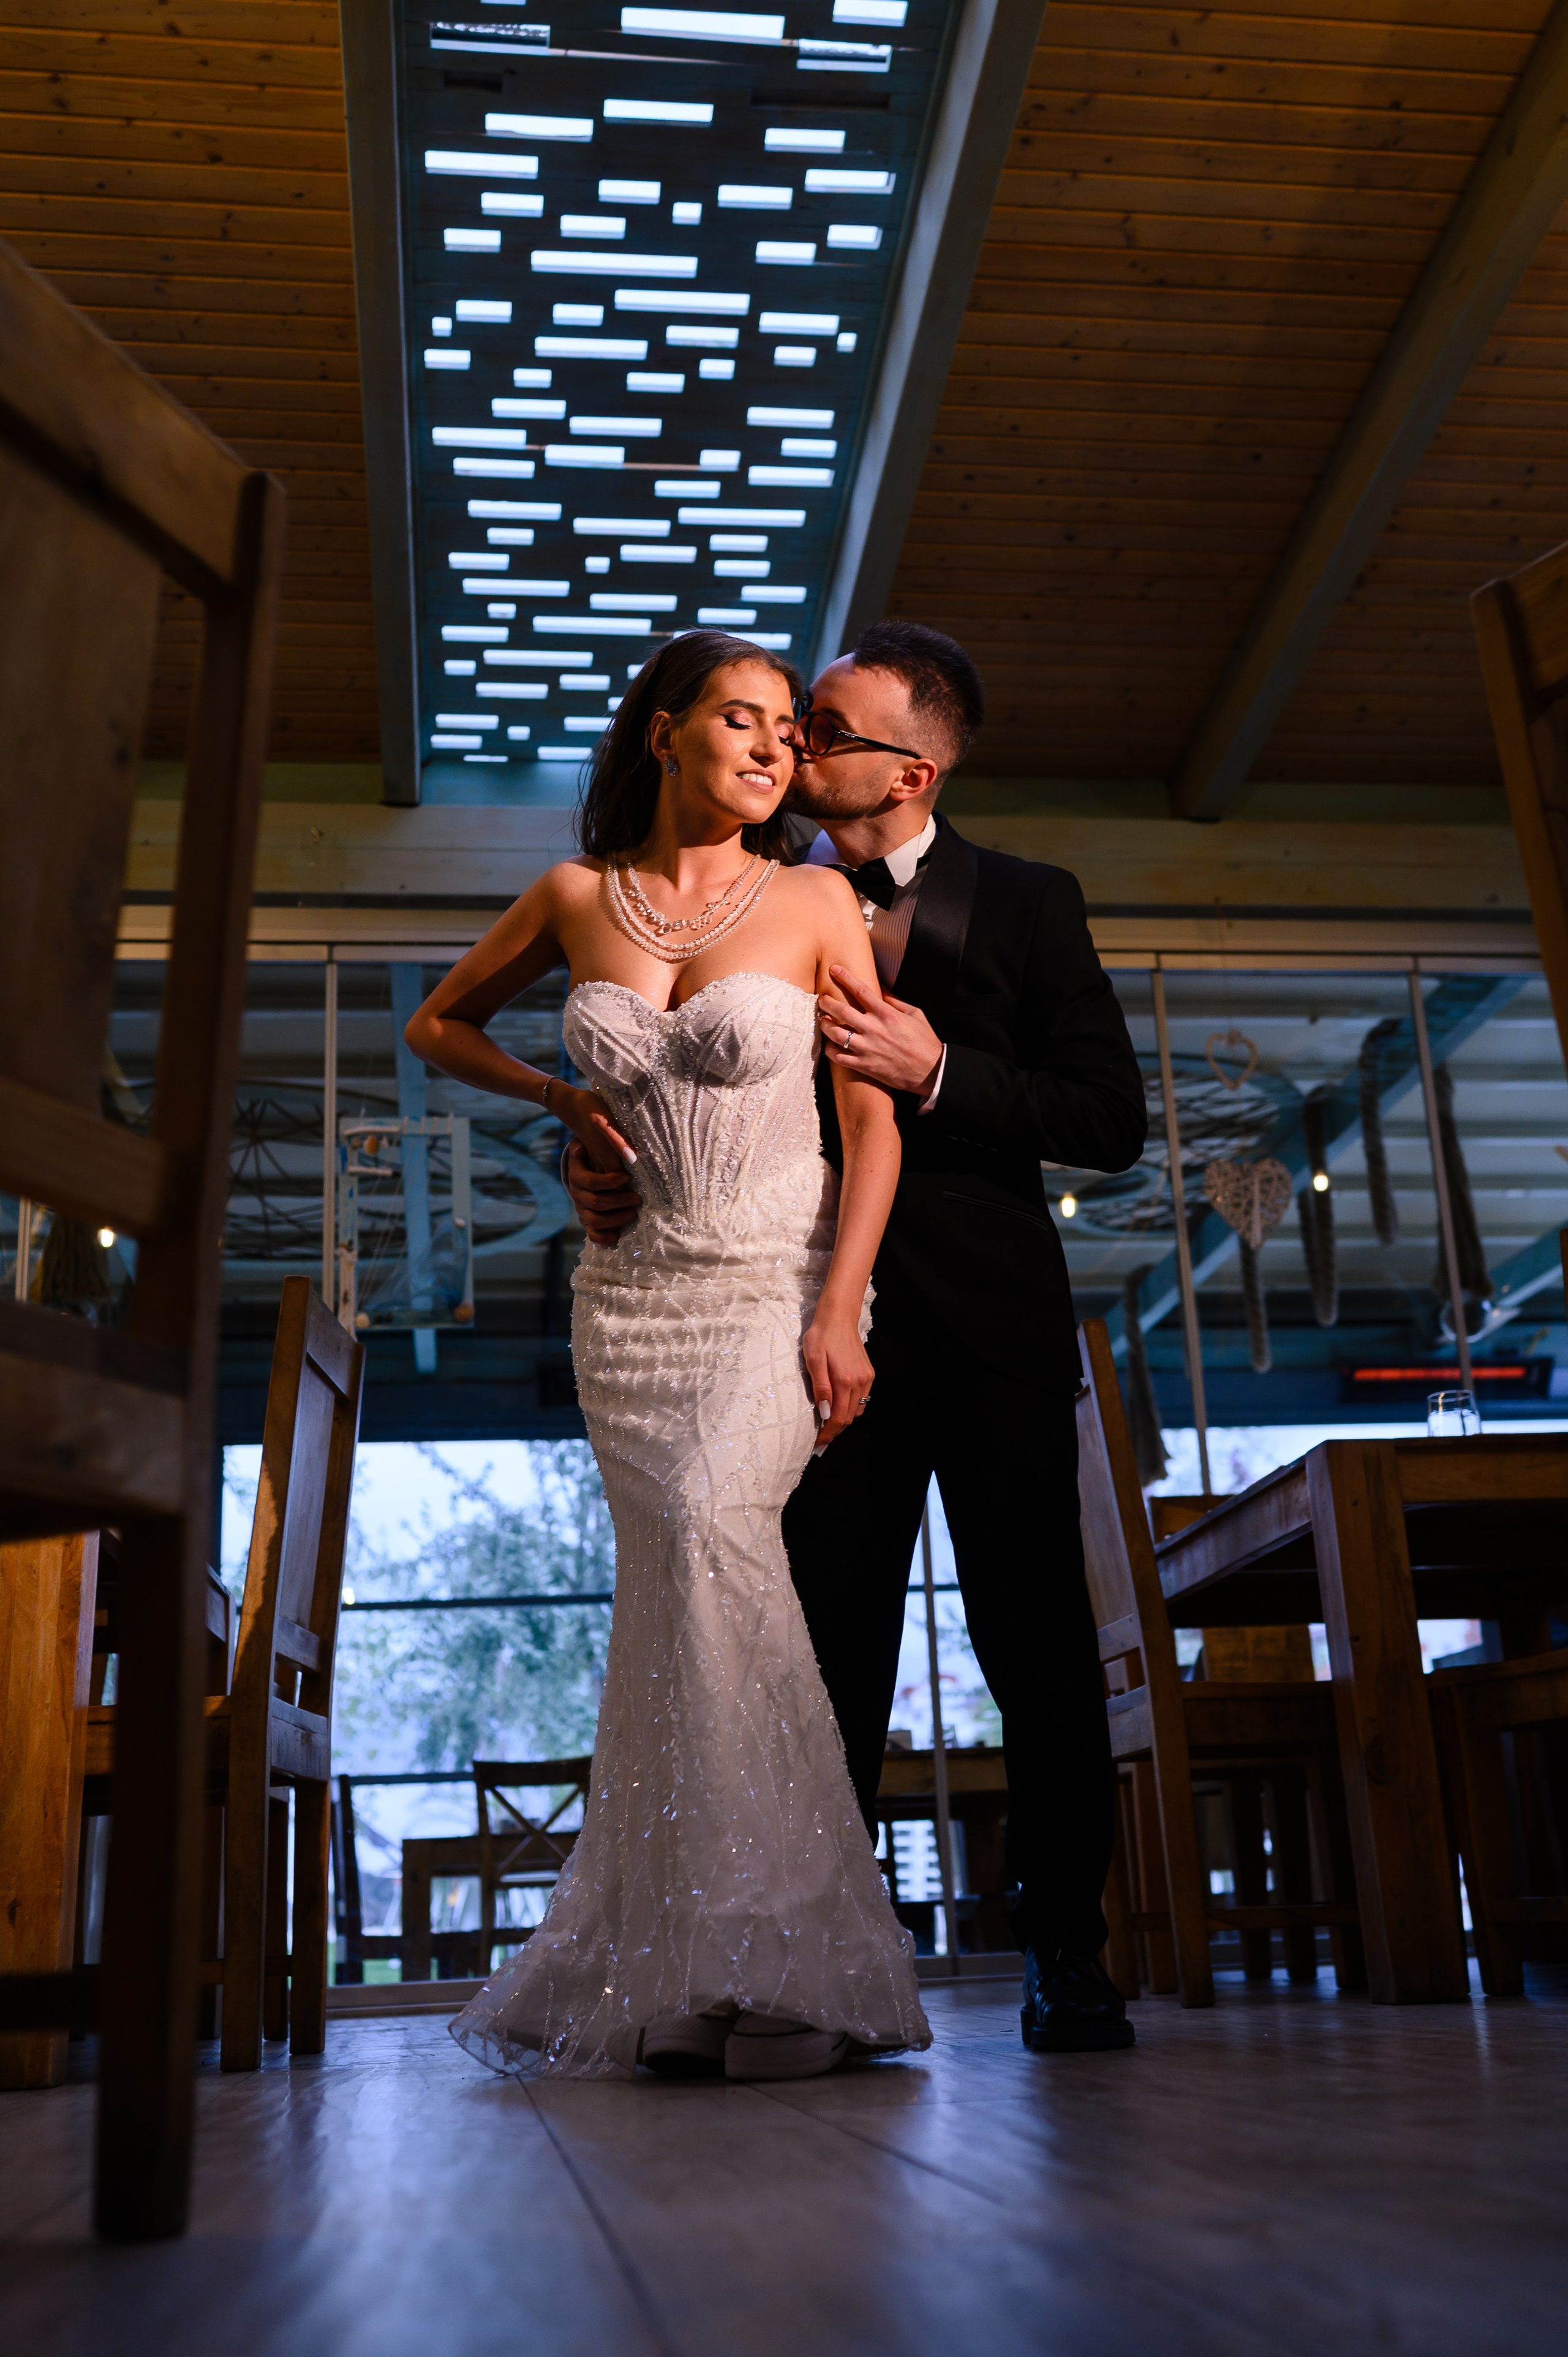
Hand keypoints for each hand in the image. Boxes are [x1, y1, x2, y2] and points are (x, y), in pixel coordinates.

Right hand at [565, 1136, 641, 1245]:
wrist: (583, 1172)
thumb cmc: (591, 1157)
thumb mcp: (587, 1147)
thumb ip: (585, 1145)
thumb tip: (580, 1147)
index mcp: (576, 1177)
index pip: (591, 1182)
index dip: (610, 1181)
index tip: (627, 1177)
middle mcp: (577, 1195)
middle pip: (597, 1202)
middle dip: (619, 1201)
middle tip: (638, 1198)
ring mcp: (581, 1210)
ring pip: (595, 1220)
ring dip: (616, 1219)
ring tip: (633, 1213)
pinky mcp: (587, 1222)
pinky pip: (592, 1234)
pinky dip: (604, 1238)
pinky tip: (617, 1235)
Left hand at [802, 1309, 873, 1451]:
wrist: (839, 1316)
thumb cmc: (821, 1335)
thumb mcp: (813, 1359)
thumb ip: (820, 1387)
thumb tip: (824, 1412)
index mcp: (844, 1380)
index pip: (838, 1418)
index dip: (828, 1433)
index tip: (817, 1444)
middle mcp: (859, 1382)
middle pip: (848, 1417)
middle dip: (834, 1431)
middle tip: (820, 1441)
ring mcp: (866, 1378)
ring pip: (856, 1410)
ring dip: (842, 1420)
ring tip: (827, 1426)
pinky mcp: (869, 1373)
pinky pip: (862, 1399)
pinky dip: (850, 1407)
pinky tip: (839, 1407)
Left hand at [818, 965, 943, 1096]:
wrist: (931, 1071)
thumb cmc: (925, 1042)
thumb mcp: (916, 1015)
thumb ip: (896, 1001)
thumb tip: (881, 988)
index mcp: (887, 1014)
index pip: (861, 990)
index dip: (845, 977)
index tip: (834, 969)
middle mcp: (874, 1029)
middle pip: (842, 1011)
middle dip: (827, 1002)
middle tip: (822, 999)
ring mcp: (867, 1048)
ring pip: (836, 1034)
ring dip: (825, 1026)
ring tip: (823, 1021)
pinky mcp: (865, 1066)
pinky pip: (839, 1058)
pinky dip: (831, 1051)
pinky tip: (829, 1046)